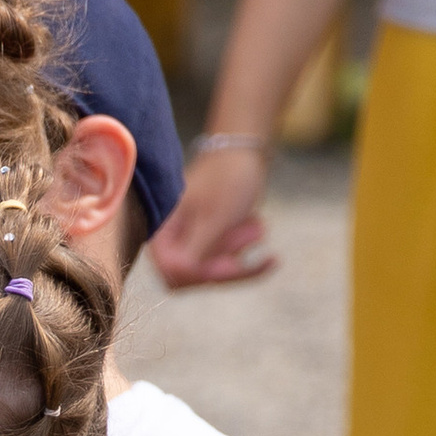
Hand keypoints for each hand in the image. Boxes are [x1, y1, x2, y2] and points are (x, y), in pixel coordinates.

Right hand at [151, 142, 276, 288]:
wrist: (245, 155)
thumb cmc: (228, 178)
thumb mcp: (214, 217)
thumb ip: (194, 251)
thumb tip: (175, 280)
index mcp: (162, 229)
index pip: (172, 271)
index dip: (200, 273)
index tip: (230, 263)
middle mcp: (170, 240)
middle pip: (194, 276)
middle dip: (226, 259)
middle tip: (252, 233)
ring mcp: (189, 245)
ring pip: (212, 274)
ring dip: (240, 254)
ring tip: (258, 226)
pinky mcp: (208, 247)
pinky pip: (225, 270)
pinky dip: (250, 263)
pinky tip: (273, 259)